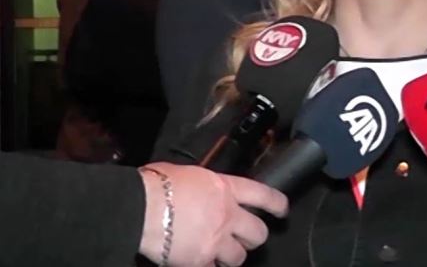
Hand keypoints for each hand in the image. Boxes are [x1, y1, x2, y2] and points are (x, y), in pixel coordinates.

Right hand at [138, 163, 288, 266]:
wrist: (138, 208)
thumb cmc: (157, 185)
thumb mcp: (189, 175)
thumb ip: (205, 185)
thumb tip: (201, 189)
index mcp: (226, 189)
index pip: (263, 195)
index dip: (278, 204)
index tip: (282, 211)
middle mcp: (227, 215)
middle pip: (258, 233)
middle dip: (253, 237)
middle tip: (243, 238)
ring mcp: (215, 241)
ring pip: (239, 257)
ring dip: (230, 257)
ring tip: (218, 254)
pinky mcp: (199, 262)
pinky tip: (198, 262)